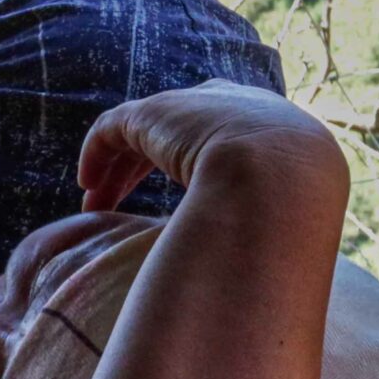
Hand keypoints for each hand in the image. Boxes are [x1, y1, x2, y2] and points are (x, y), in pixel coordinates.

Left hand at [79, 80, 339, 210]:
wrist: (284, 183)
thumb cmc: (291, 216)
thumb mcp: (286, 217)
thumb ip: (265, 227)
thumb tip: (256, 273)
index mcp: (268, 127)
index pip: (219, 134)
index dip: (189, 163)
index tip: (176, 199)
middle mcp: (230, 106)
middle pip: (174, 131)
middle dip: (142, 168)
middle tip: (117, 206)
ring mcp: (193, 105)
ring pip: (138, 134)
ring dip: (114, 172)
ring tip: (96, 209)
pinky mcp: (156, 112)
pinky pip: (112, 128)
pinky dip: (96, 154)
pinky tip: (87, 185)